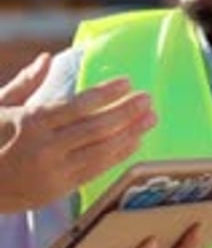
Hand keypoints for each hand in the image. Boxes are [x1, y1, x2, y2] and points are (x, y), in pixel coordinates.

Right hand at [0, 53, 156, 212]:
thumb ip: (25, 83)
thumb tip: (47, 58)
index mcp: (32, 122)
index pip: (78, 105)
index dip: (106, 94)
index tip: (127, 83)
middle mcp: (46, 147)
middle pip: (97, 128)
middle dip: (126, 113)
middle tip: (148, 100)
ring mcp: (55, 170)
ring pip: (101, 151)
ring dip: (130, 134)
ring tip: (150, 119)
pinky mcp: (60, 189)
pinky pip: (96, 171)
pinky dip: (118, 156)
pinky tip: (134, 143)